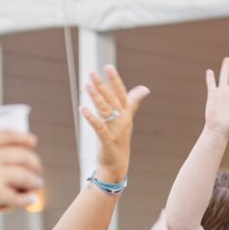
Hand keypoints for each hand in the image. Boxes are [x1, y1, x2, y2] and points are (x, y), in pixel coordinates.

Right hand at [0, 130, 43, 213]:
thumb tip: (1, 162)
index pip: (4, 136)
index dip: (21, 137)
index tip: (32, 140)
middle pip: (22, 155)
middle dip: (33, 162)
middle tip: (37, 170)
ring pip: (25, 176)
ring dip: (34, 181)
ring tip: (37, 185)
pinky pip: (18, 196)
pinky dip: (25, 199)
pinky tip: (29, 201)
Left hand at [79, 65, 149, 182]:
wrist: (118, 162)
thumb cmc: (120, 138)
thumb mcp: (127, 119)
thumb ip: (132, 102)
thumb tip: (145, 88)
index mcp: (127, 114)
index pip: (122, 94)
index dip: (115, 81)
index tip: (108, 67)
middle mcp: (123, 120)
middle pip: (112, 100)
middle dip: (102, 86)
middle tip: (92, 73)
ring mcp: (116, 130)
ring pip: (106, 110)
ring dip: (96, 97)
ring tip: (87, 85)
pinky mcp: (107, 140)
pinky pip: (99, 127)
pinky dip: (91, 118)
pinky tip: (83, 108)